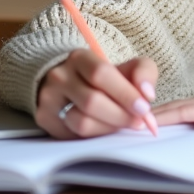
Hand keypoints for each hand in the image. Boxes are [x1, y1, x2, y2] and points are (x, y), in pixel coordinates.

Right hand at [37, 49, 157, 138]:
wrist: (68, 84)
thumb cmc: (104, 79)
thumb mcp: (126, 67)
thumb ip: (143, 72)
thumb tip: (147, 93)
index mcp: (79, 58)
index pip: (101, 74)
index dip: (125, 93)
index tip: (144, 107)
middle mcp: (59, 76)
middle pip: (92, 101)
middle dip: (121, 115)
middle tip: (139, 122)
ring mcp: (49, 99)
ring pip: (81, 121)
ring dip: (109, 128)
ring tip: (123, 125)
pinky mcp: (45, 119)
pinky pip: (74, 135)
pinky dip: (95, 135)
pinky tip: (105, 129)